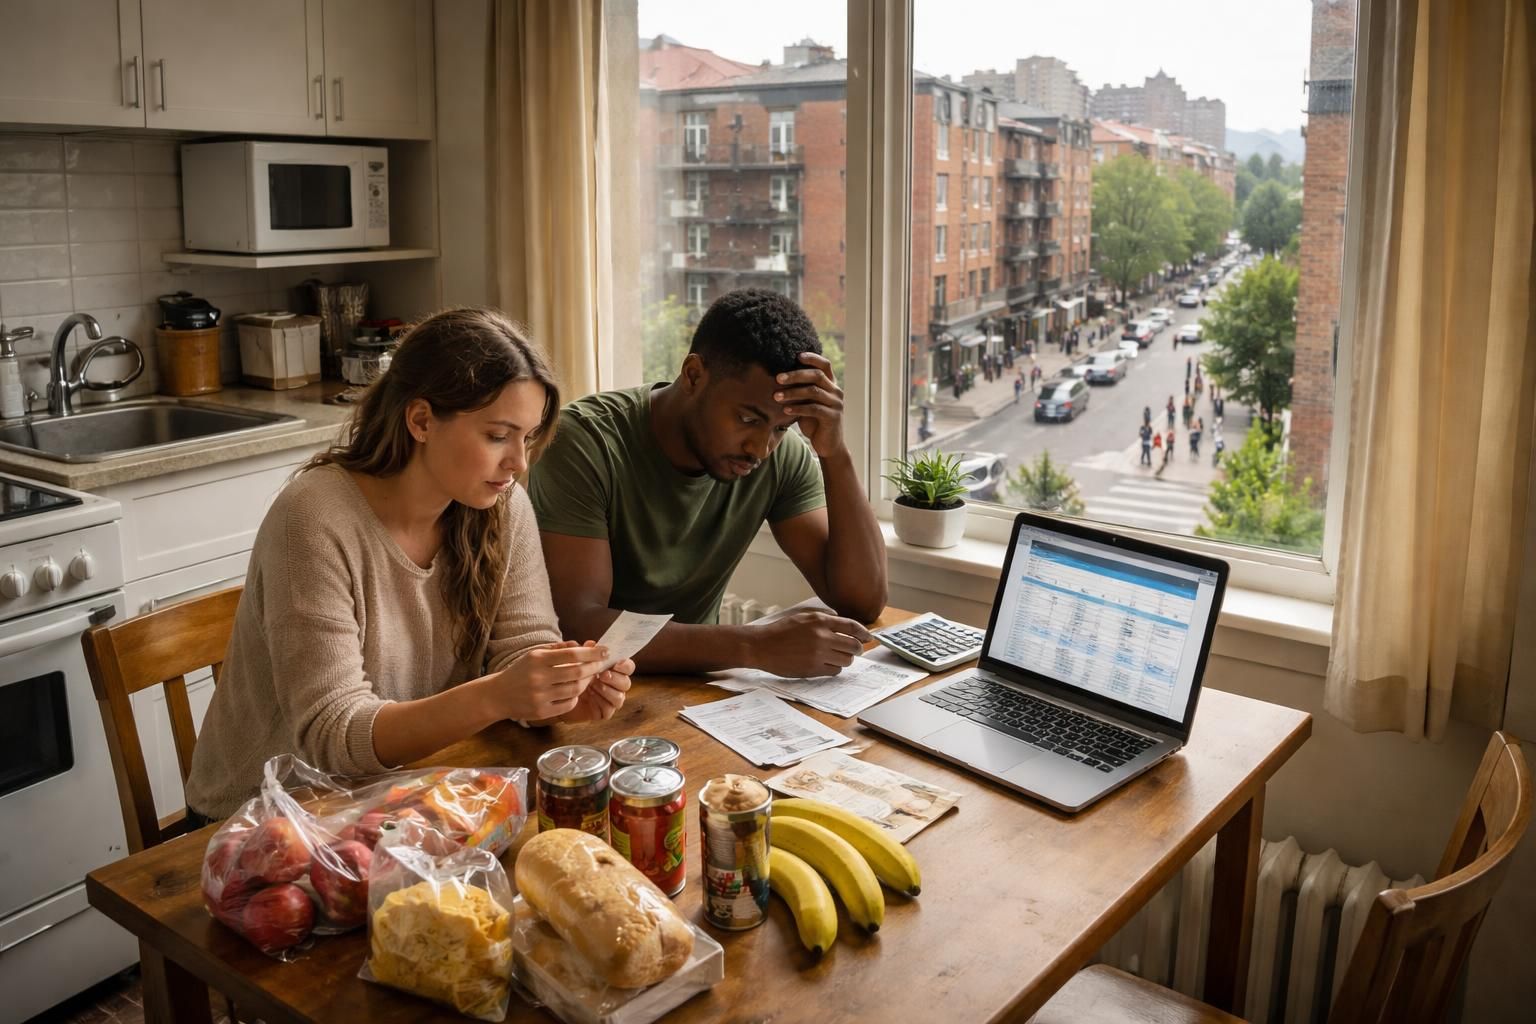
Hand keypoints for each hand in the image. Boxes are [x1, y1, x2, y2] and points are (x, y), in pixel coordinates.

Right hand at [494, 641, 608, 720]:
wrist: (498, 695)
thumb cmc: (521, 671)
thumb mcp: (535, 654)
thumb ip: (558, 648)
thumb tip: (581, 645)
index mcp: (538, 659)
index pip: (572, 654)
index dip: (592, 653)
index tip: (605, 651)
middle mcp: (539, 677)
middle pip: (577, 672)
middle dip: (594, 668)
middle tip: (600, 665)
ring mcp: (540, 696)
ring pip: (575, 689)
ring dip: (586, 683)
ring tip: (588, 677)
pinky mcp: (541, 712)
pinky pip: (568, 704)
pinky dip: (575, 697)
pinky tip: (575, 691)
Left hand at [558, 660, 633, 721]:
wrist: (557, 695)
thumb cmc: (569, 675)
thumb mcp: (576, 661)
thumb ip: (585, 653)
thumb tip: (592, 643)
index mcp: (613, 670)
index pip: (628, 667)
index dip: (625, 665)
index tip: (616, 663)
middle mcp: (614, 685)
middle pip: (626, 683)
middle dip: (616, 679)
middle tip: (603, 675)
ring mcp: (610, 699)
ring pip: (620, 697)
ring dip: (609, 690)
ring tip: (595, 685)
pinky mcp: (602, 712)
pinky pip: (610, 710)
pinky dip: (603, 702)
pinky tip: (592, 696)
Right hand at [748, 611, 874, 677]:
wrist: (761, 646)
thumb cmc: (780, 631)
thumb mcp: (801, 615)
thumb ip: (822, 616)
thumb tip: (841, 619)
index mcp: (820, 621)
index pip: (852, 627)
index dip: (863, 633)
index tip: (868, 638)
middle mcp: (822, 636)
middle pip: (853, 645)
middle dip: (857, 649)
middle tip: (856, 651)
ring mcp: (818, 654)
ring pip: (846, 660)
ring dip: (846, 659)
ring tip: (838, 657)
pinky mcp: (812, 669)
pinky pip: (834, 671)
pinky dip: (835, 668)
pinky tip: (828, 664)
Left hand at [774, 351, 844, 457]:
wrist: (828, 444)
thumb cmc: (814, 422)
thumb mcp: (807, 403)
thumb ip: (800, 391)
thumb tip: (779, 378)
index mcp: (831, 384)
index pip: (825, 365)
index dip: (812, 358)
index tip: (796, 355)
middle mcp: (836, 391)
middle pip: (817, 375)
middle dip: (795, 375)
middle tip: (778, 378)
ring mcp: (836, 404)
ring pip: (814, 391)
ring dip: (793, 393)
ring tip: (776, 396)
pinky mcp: (833, 417)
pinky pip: (813, 409)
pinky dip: (798, 408)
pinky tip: (785, 410)